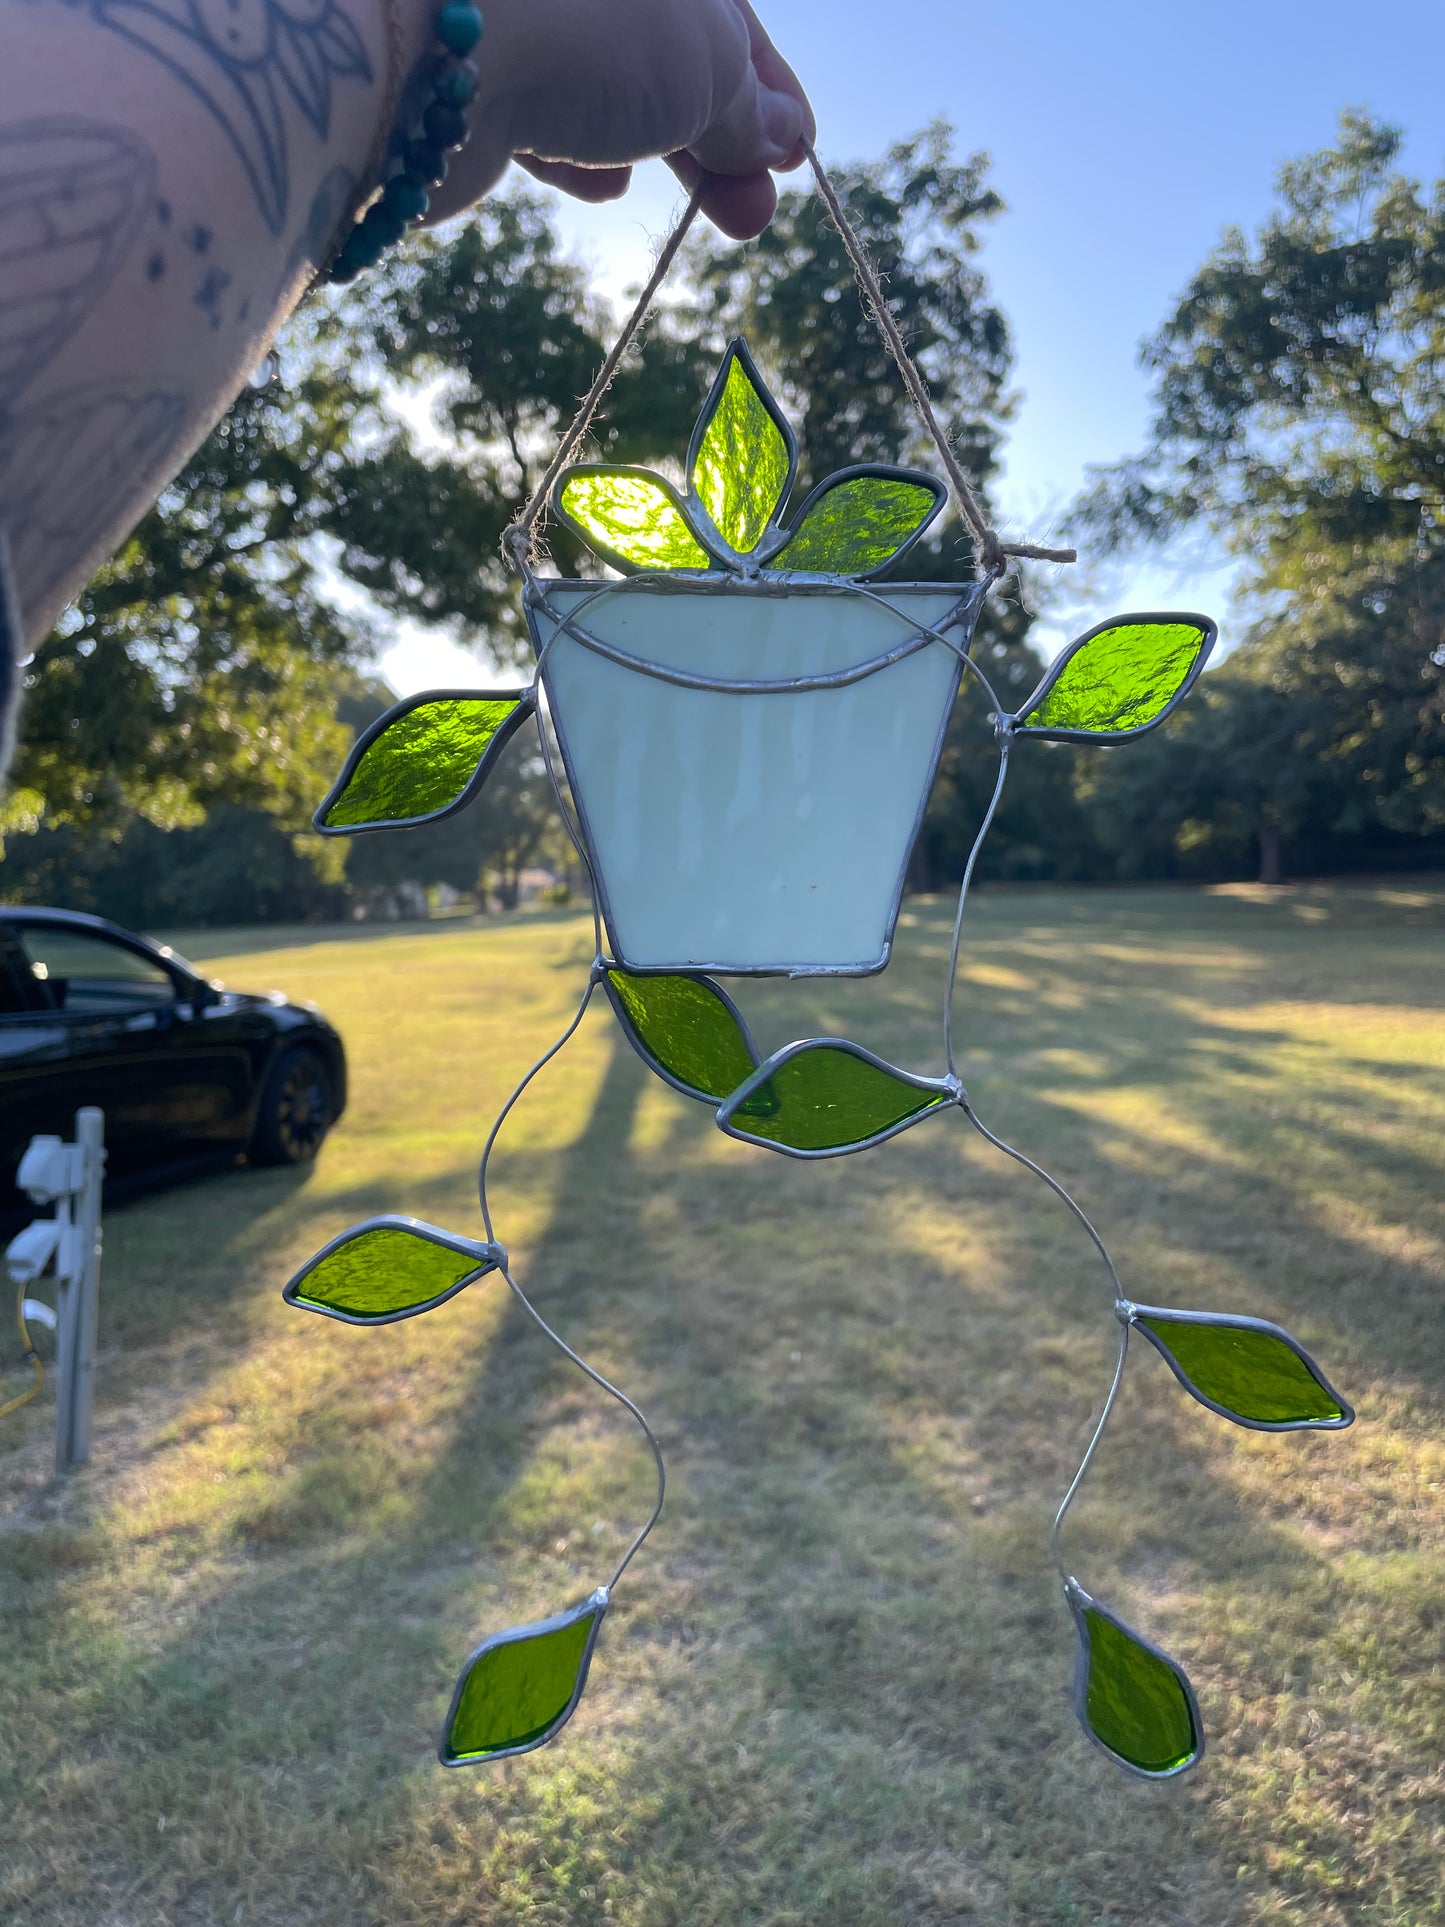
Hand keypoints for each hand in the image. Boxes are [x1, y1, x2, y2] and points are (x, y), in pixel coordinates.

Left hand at [426, 0, 814, 237]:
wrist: (434, 54)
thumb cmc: (594, 34)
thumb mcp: (709, 70)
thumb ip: (747, 108)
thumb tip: (780, 136)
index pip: (732, 22)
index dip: (772, 93)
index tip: (797, 160)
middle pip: (672, 64)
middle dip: (718, 147)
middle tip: (752, 218)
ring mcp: (533, 25)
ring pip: (609, 97)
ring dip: (648, 153)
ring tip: (673, 201)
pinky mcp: (477, 79)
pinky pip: (545, 121)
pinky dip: (574, 156)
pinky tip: (591, 179)